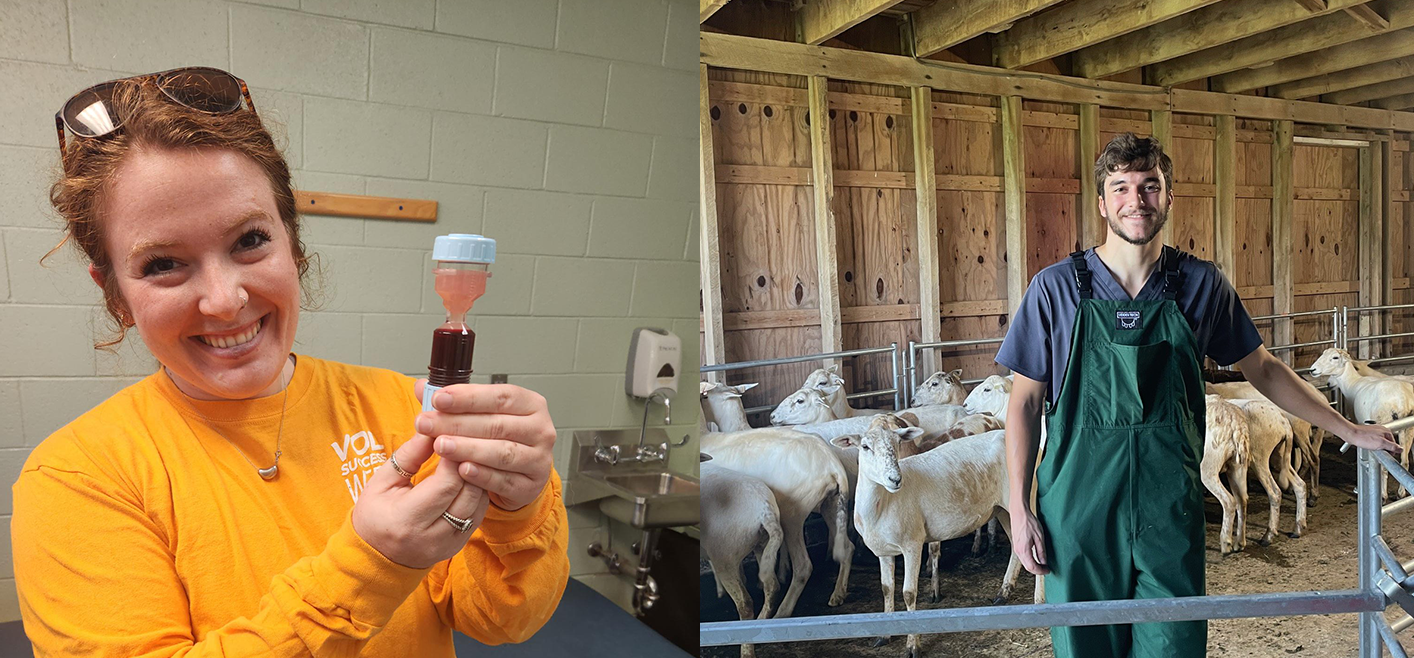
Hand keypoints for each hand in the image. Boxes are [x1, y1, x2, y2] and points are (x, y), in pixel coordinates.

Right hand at [352, 433, 490, 568]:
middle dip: (470, 464)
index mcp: (406, 520)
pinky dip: (478, 493)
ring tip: (468, 456)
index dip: (455, 457)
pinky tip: (470, 477)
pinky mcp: (459, 546)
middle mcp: (431, 536)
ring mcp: (449, 545)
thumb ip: (409, 455)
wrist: (376, 556)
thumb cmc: (375, 514)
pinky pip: (479, 514)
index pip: (446, 484)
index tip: (452, 437)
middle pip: (467, 493)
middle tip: (466, 442)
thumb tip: (432, 429)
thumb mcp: (382, 481)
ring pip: (478, 504)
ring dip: (478, 477)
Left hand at [414, 380, 556, 512]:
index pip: (501, 396)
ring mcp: (539, 459)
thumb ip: (453, 402)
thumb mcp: (480, 415)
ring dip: (468, 448)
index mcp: (531, 404)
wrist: (519, 474)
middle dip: (458, 424)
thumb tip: (422, 387)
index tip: (438, 398)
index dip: (468, 397)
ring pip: (502, 452)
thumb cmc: (499, 439)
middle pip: (498, 425)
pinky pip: (504, 480)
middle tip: (428, 424)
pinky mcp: (531, 485)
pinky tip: (461, 469)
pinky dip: (481, 475)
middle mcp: (540, 430)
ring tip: (440, 446)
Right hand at [1010, 508, 1050, 575]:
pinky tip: (1036, 558)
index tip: (1048, 570)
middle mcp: (1018, 551)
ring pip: (1025, 563)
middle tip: (1046, 569)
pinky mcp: (1016, 545)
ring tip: (1043, 564)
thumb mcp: (1039, 537)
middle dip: (1037, 570)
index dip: (1041, 571)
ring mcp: (1016, 548)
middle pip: (1027, 567)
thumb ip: (1041, 551)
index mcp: (1023, 550)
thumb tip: (1044, 562)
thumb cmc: (1029, 522)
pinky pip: (1023, 557)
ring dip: (1034, 566)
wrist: (1019, 513)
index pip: (1032, 567)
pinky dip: (1030, 561)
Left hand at [1339, 422, 1401, 457]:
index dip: (1391, 451)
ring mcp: (1374, 431)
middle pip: (1387, 443)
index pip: (1394, 444)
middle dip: (1384, 448)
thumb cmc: (1363, 438)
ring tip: (1372, 448)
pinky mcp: (1368, 433)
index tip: (1387, 454)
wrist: (1350, 434)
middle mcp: (1381, 430)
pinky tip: (1368, 445)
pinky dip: (1372, 444)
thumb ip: (1392, 447)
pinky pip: (1373, 441)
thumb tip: (1400, 449)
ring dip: (1377, 447)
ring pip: (1380, 442)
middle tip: (1378, 451)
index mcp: (1386, 431)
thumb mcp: (1381, 444)